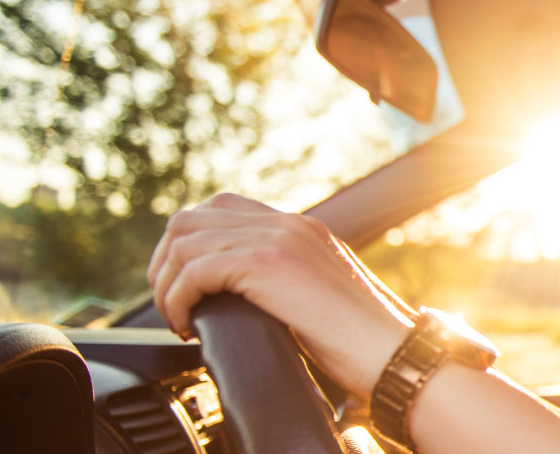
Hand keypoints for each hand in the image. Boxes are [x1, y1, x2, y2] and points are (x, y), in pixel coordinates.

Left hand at [147, 193, 414, 397]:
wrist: (394, 352)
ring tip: (176, 318)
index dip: (189, 244)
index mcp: (301, 228)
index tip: (184, 284)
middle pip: (192, 218)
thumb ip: (287, 282)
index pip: (223, 208)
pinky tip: (186, 326)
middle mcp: (289, 223)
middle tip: (171, 303)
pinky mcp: (269, 263)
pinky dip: (177, 300)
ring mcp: (279, 238)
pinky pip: (194, 270)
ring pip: (184, 242)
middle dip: (165, 263)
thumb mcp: (321, 297)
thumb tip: (243, 299)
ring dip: (166, 284)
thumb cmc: (364, 342)